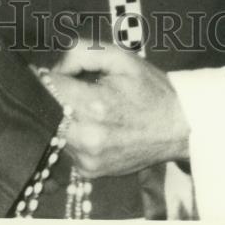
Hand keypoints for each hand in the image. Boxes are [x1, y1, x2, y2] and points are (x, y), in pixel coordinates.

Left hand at [48, 40, 189, 178]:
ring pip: (53, 132)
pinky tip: (90, 124)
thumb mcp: (120, 57)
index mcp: (96, 105)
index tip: (49, 71)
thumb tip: (54, 68)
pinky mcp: (90, 171)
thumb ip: (81, 53)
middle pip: (46, 112)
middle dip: (51, 97)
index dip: (45, 76)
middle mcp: (89, 137)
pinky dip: (72, 133)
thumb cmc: (150, 89)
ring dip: (60, 117)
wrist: (178, 127)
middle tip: (68, 85)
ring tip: (85, 105)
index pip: (48, 89)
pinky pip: (66, 147)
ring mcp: (88, 158)